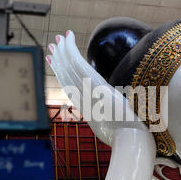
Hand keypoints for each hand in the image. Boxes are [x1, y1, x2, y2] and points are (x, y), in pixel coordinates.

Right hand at [46, 31, 149, 146]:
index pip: (70, 88)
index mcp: (88, 110)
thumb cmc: (129, 140)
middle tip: (51, 45)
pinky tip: (68, 36)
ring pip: (69, 67)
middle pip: (66, 76)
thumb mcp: (116, 130)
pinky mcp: (94, 85)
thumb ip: (113, 121)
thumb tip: (118, 116)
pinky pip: (78, 63)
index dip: (61, 74)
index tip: (54, 63)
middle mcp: (84, 100)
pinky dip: (71, 49)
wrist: (130, 142)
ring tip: (58, 37)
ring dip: (63, 50)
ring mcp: (88, 93)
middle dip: (58, 59)